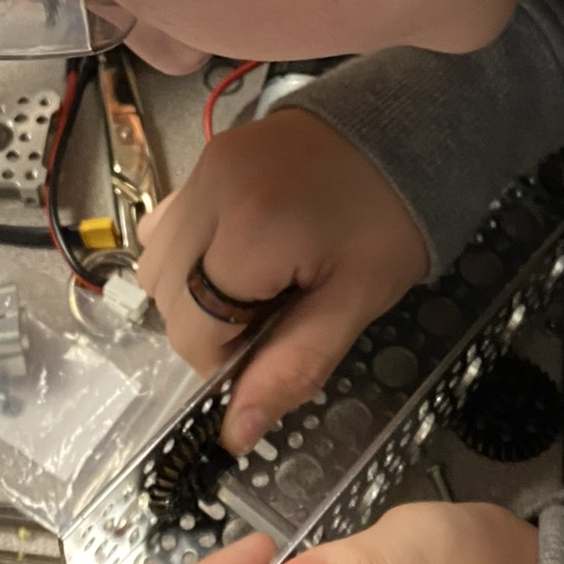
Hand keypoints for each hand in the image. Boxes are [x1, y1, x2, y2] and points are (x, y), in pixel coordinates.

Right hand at [136, 110, 428, 453]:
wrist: (408, 129)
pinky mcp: (205, 158)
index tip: (274, 342)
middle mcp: (210, 193)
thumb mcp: (356, 301)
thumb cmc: (392, 219)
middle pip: (166, 297)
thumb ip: (293, 366)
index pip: (193, 331)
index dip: (229, 357)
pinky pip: (166, 222)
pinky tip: (236, 251)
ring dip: (192, 289)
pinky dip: (187, 251)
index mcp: (250, 230)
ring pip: (156, 261)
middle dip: (210, 324)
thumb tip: (235, 434)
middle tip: (273, 311)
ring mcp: (202, 170)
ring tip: (256, 281)